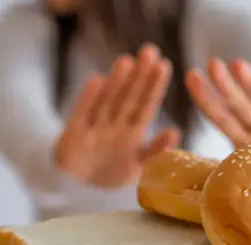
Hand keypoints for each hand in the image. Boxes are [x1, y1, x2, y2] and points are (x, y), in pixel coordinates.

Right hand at [55, 44, 178, 187]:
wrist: (77, 188)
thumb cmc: (111, 173)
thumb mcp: (138, 166)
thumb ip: (156, 150)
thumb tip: (176, 131)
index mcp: (133, 131)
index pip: (146, 105)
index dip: (154, 86)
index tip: (164, 65)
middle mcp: (115, 124)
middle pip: (129, 96)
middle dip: (139, 75)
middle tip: (150, 50)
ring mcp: (95, 127)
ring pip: (108, 101)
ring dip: (116, 82)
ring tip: (126, 61)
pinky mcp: (74, 134)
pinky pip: (83, 114)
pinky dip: (88, 99)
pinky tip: (96, 80)